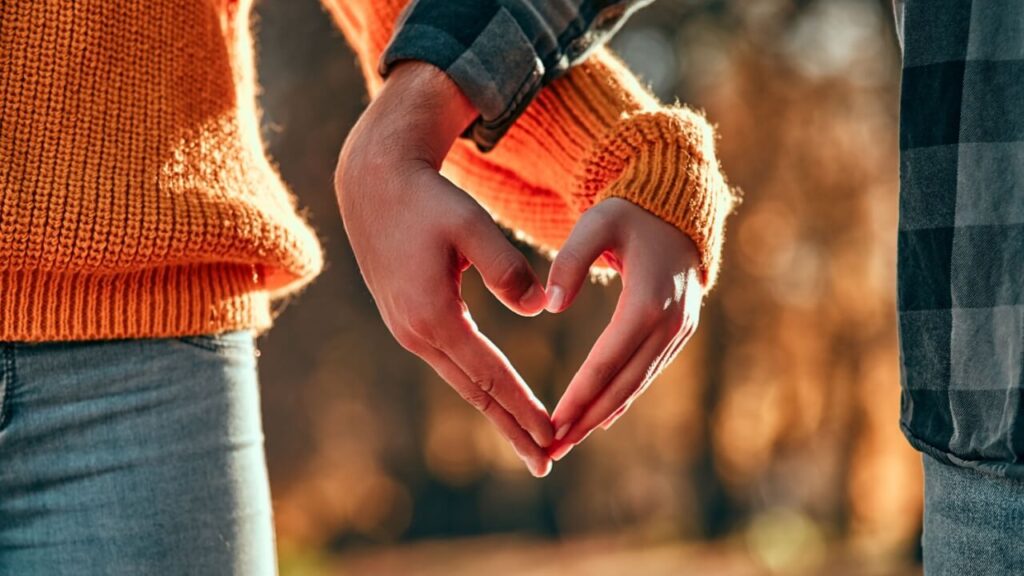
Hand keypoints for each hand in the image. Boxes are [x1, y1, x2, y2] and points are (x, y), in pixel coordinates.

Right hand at [335, 62, 553, 476]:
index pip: (489, 374)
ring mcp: (408, 330)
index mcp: (433, 315)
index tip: (552, 434)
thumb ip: (507, 268)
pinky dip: (479, 387)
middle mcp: (415, 332)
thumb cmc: (428, 200)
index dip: (523, 407)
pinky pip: (452, 364)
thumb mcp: (471, 225)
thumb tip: (538, 308)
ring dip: (496, 413)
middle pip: (473, 393)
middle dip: (511, 429)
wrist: (375, 184)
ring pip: (462, 382)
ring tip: (528, 441)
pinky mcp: (409, 321)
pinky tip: (496, 400)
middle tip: (545, 463)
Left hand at [545, 198, 703, 460]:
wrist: (676, 210)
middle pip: (624, 383)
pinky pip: (647, 373)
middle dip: (587, 419)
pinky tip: (599, 420)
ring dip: (603, 416)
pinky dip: (622, 398)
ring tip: (567, 442)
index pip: (608, 358)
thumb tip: (550, 306)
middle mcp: (670, 322)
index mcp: (649, 299)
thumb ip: (569, 261)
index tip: (553, 422)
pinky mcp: (679, 333)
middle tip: (553, 449)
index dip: (581, 394)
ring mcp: (679, 331)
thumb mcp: (596, 223)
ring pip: (637, 384)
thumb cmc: (629, 214)